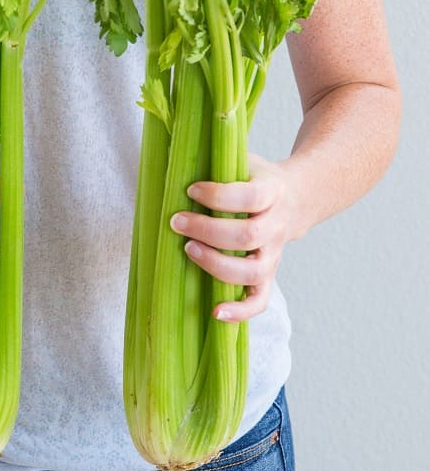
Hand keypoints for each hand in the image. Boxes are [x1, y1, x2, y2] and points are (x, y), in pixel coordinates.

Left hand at [170, 153, 301, 322]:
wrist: (295, 197)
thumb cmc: (255, 177)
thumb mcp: (243, 159)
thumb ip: (218, 161)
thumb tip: (176, 158)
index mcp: (273, 191)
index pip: (249, 197)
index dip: (218, 195)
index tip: (190, 190)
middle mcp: (277, 225)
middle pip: (247, 236)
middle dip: (207, 230)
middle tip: (176, 221)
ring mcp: (274, 254)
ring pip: (253, 271)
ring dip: (216, 264)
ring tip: (187, 250)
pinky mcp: (269, 275)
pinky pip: (260, 300)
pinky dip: (240, 311)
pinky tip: (215, 312)